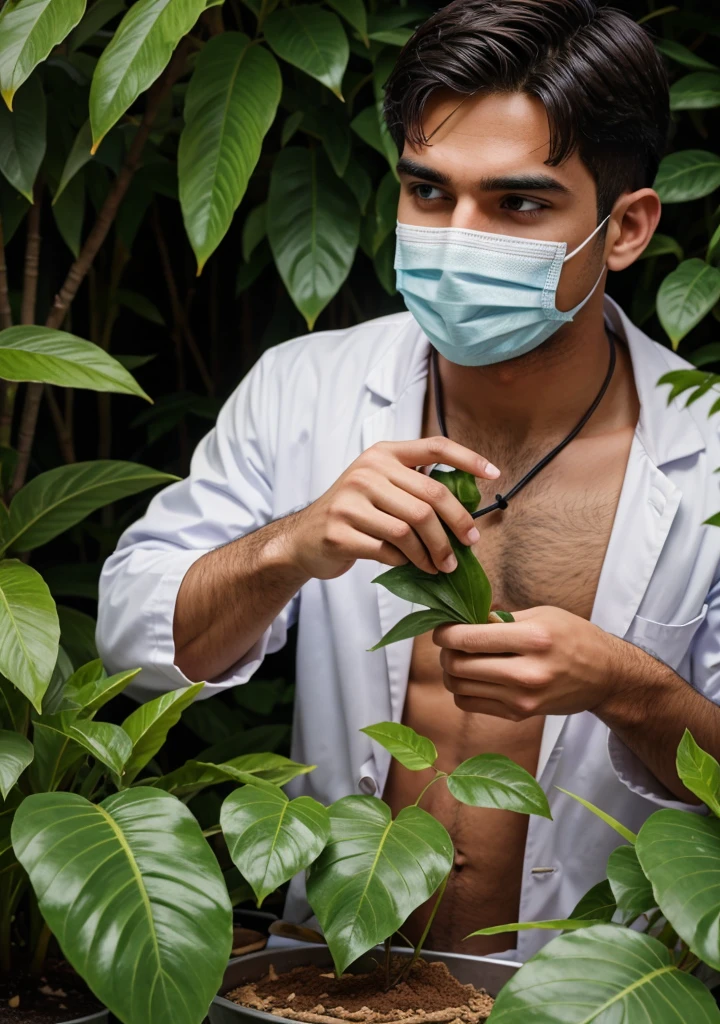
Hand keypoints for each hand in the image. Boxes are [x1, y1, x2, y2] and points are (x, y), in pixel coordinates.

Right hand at [285, 438, 499, 579]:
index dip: (468, 458)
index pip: (434, 447)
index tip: (494, 474)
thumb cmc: (354, 513)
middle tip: (468, 545)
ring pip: (411, 529)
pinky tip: (413, 567)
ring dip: (434, 552)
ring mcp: (350, 501)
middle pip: (429, 499)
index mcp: (382, 455)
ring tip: (442, 565)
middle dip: (456, 526)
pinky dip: (407, 562)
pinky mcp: (340, 532)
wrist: (304, 538)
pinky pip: (388, 550)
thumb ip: (413, 488)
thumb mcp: (380, 486)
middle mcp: (367, 472)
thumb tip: (465, 510)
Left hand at [434, 606, 630, 720]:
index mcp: (533, 639)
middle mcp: (526, 672)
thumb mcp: (542, 615)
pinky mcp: (519, 714)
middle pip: (457, 665)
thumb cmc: (574, 638)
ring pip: (459, 687)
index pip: (469, 638)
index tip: (442, 629)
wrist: (605, 676)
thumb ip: (501, 618)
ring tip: (461, 658)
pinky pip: (470, 704)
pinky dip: (462, 690)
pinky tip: (474, 677)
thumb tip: (463, 619)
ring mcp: (522, 698)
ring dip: (451, 671)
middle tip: (450, 643)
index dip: (445, 633)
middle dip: (445, 652)